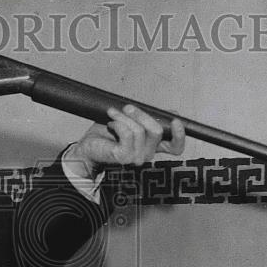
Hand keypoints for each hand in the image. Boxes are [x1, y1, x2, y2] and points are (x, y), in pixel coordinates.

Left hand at [68, 104, 185, 174]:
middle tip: (127, 108)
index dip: (180, 135)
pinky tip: (111, 124)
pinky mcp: (124, 157)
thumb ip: (149, 118)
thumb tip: (170, 112)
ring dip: (125, 117)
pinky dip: (118, 123)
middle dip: (141, 114)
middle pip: (157, 130)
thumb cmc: (106, 135)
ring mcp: (136, 158)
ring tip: (113, 114)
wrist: (86, 147)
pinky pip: (128, 133)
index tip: (176, 121)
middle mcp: (147, 155)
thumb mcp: (132, 122)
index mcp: (152, 147)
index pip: (175, 147)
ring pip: (140, 130)